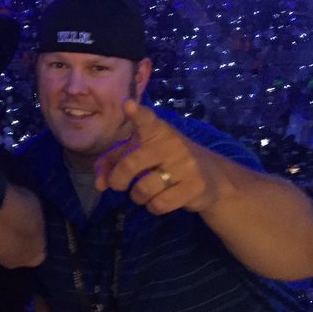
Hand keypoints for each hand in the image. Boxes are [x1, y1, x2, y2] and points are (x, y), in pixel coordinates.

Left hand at [94, 100, 218, 215]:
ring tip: (142, 192)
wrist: (213, 177)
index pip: (146, 119)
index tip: (128, 105)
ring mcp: (186, 165)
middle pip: (130, 165)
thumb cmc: (167, 160)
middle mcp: (172, 143)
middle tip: (119, 185)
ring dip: (136, 196)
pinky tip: (159, 200)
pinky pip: (159, 204)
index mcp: (157, 130)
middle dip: (117, 180)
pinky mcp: (195, 186)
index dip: (136, 113)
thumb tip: (99, 184)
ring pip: (143, 189)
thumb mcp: (141, 152)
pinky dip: (152, 206)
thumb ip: (114, 161)